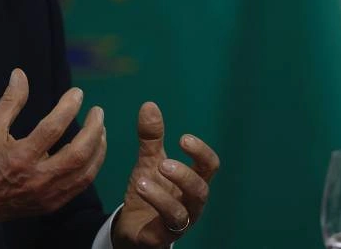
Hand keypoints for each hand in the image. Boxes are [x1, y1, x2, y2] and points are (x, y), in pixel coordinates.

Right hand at [0, 68, 106, 229]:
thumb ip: (9, 101)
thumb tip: (20, 74)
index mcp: (20, 157)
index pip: (53, 128)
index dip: (69, 107)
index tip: (77, 93)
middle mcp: (37, 178)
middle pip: (78, 153)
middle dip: (93, 129)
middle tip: (98, 111)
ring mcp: (47, 194)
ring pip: (85, 172)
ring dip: (98, 148)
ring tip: (101, 129)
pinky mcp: (52, 204)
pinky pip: (81, 185)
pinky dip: (92, 166)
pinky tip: (94, 152)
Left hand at [112, 102, 219, 247]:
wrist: (131, 225)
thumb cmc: (149, 190)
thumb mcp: (149, 161)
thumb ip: (151, 137)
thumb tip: (149, 104)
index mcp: (193, 181)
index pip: (210, 166)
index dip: (201, 152)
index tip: (183, 139)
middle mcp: (191, 202)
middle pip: (201, 189)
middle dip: (184, 176)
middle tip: (163, 164)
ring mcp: (179, 223)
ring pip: (182, 212)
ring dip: (162, 195)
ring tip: (142, 181)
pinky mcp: (162, 237)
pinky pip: (164, 227)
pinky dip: (152, 210)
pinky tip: (139, 192)